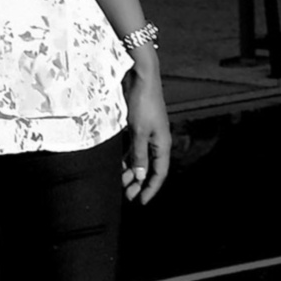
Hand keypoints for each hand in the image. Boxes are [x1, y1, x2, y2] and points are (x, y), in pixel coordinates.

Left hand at [121, 70, 170, 204]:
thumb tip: (139, 176)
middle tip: (126, 197)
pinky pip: (133, 150)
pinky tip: (118, 168)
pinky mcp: (138, 128)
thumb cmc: (142, 104)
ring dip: (130, 173)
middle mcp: (157, 140)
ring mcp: (148, 134)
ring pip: (140, 160)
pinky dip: (126, 160)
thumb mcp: (139, 132)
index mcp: (162, 143)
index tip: (140, 201)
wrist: (140, 78)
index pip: (159, 172)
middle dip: (138, 183)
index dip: (151, 188)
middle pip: (150, 168)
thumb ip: (138, 155)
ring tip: (119, 184)